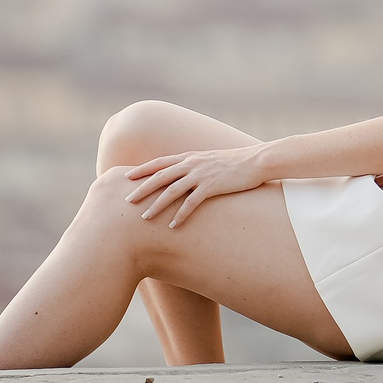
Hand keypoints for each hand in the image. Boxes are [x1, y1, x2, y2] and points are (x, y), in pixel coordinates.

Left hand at [124, 145, 267, 226]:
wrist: (256, 160)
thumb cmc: (236, 162)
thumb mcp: (211, 159)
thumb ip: (196, 165)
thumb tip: (185, 175)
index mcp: (190, 157)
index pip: (160, 163)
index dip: (142, 169)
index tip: (126, 176)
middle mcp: (192, 164)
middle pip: (160, 176)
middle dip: (142, 188)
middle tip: (126, 200)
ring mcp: (201, 174)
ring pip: (172, 190)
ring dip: (157, 204)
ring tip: (145, 218)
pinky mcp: (212, 186)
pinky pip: (192, 202)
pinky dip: (181, 214)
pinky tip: (173, 225)